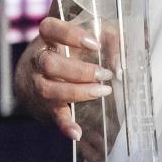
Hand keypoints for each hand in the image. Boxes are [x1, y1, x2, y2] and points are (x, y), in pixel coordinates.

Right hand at [16, 17, 114, 161]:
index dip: (70, 35)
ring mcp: (37, 83)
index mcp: (48, 37)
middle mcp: (37, 60)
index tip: (94, 44)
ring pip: (49, 89)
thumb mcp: (88, 35)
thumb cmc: (69, 49)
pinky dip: (65, 125)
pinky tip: (77, 132)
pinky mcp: (44, 105)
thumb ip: (111, 37)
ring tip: (102, 92)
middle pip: (50, 64)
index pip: (50, 28)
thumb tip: (133, 49)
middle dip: (79, 71)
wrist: (28, 75)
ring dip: (77, 92)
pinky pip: (53, 116)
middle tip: (104, 74)